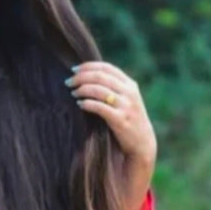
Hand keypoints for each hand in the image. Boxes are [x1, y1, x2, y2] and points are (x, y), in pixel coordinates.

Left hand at [66, 62, 156, 178]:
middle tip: (68, 82)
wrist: (142, 143)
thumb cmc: (128, 120)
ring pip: (99, 90)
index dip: (88, 66)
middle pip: (100, 77)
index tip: (73, 69)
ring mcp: (126, 106)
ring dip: (82, 89)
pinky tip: (79, 104)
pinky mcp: (120, 120)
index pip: (106, 68)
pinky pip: (100, 107)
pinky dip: (87, 103)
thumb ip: (114, 88)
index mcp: (130, 84)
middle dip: (81, 77)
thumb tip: (87, 78)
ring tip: (73, 93)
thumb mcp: (126, 100)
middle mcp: (129, 92)